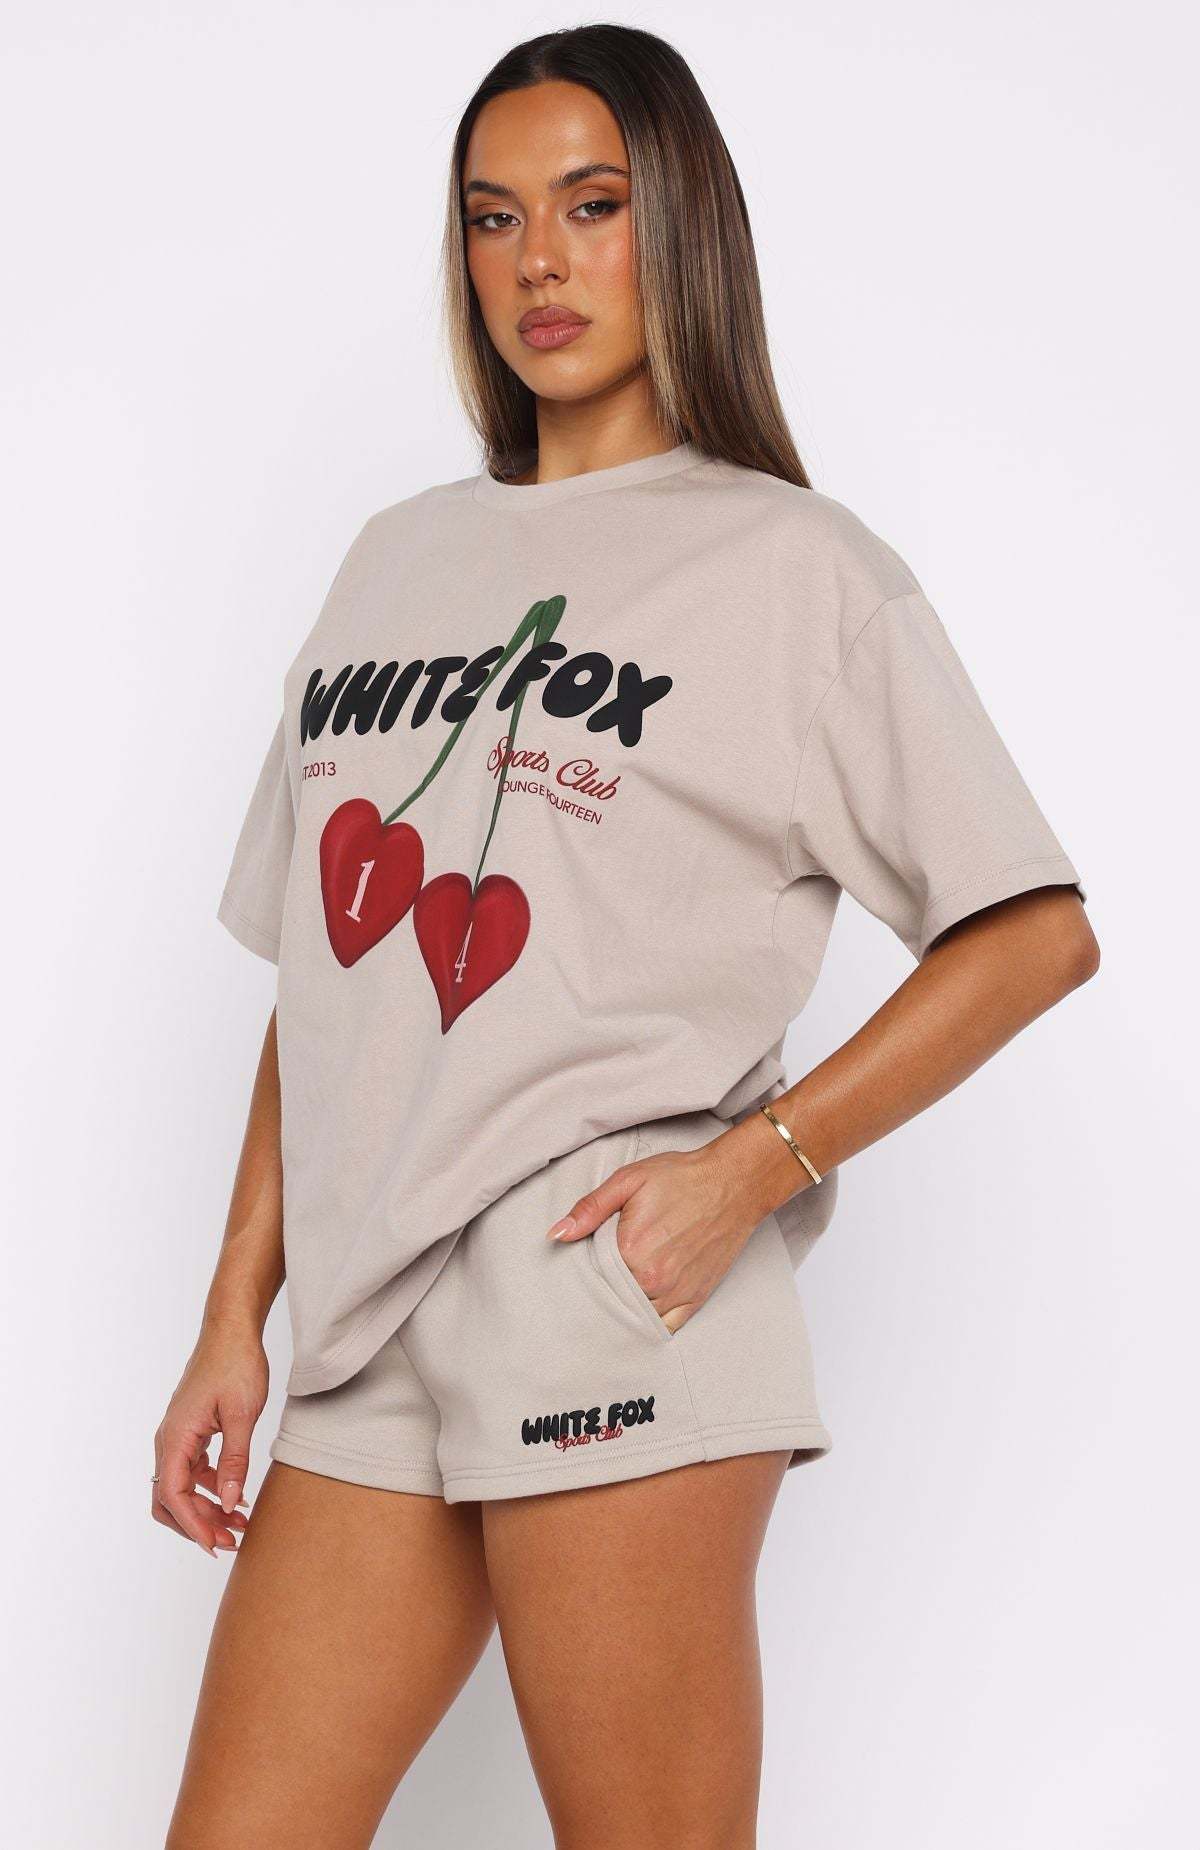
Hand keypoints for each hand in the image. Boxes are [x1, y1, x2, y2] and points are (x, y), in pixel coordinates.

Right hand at [151, 1317, 267, 1556]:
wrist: (232, 1331)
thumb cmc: (236, 1364)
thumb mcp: (242, 1415)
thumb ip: (234, 1462)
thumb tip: (229, 1503)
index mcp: (175, 1436)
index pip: (173, 1495)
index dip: (193, 1525)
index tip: (216, 1544)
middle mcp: (169, 1439)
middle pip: (169, 1499)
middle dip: (197, 1524)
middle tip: (230, 1541)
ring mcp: (178, 1436)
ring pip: (181, 1488)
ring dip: (206, 1509)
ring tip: (240, 1524)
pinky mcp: (192, 1432)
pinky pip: (192, 1471)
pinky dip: (211, 1489)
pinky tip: (237, 1497)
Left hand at [546, 1130, 768, 1333]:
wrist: (733, 1183)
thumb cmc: (681, 1178)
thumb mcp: (629, 1180)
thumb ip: (590, 1209)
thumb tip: (557, 1234)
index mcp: (631, 1251)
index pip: (593, 1275)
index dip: (587, 1270)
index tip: (584, 1266)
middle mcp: (654, 1278)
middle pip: (614, 1299)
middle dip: (604, 1293)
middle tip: (599, 1283)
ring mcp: (677, 1292)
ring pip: (638, 1317)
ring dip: (625, 1310)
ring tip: (615, 1300)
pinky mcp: (696, 1298)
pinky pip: (667, 1326)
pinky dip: (652, 1325)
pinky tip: (640, 1316)